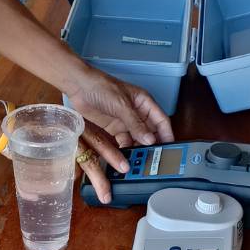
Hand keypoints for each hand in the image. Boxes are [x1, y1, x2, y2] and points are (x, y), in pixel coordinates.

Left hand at [68, 74, 174, 202]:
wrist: (78, 86)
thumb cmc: (101, 87)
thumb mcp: (121, 105)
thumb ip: (136, 123)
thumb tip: (150, 139)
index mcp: (144, 103)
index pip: (161, 120)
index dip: (167, 134)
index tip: (171, 148)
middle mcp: (137, 113)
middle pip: (151, 132)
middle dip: (154, 145)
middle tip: (156, 159)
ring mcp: (126, 122)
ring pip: (138, 139)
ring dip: (140, 149)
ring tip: (142, 162)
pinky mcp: (114, 129)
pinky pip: (124, 142)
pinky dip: (127, 150)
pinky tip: (128, 158)